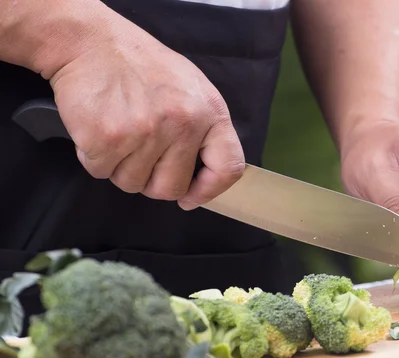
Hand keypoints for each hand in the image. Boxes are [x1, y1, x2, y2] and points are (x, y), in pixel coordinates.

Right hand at [48, 11, 243, 209]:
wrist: (92, 43)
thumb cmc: (142, 67)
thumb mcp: (192, 90)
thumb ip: (204, 131)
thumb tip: (202, 180)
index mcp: (210, 112)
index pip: (228, 167)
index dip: (210, 190)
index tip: (191, 196)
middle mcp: (182, 124)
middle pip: (171, 188)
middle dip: (153, 181)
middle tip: (141, 155)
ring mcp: (145, 133)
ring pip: (133, 184)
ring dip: (122, 168)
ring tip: (121, 133)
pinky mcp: (108, 139)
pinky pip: (102, 173)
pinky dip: (96, 159)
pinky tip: (101, 130)